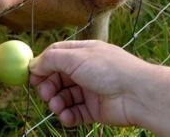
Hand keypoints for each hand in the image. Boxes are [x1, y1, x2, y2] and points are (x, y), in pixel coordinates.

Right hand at [29, 40, 150, 126]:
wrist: (138, 94)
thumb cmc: (108, 69)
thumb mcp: (75, 58)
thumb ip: (51, 60)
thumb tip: (32, 65)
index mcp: (82, 53)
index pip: (55, 56)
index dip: (42, 66)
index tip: (31, 77)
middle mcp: (85, 70)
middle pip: (57, 78)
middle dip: (48, 87)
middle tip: (45, 94)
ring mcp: (89, 90)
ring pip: (64, 97)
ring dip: (56, 103)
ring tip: (57, 107)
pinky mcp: (94, 109)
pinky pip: (74, 113)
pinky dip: (68, 116)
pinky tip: (67, 117)